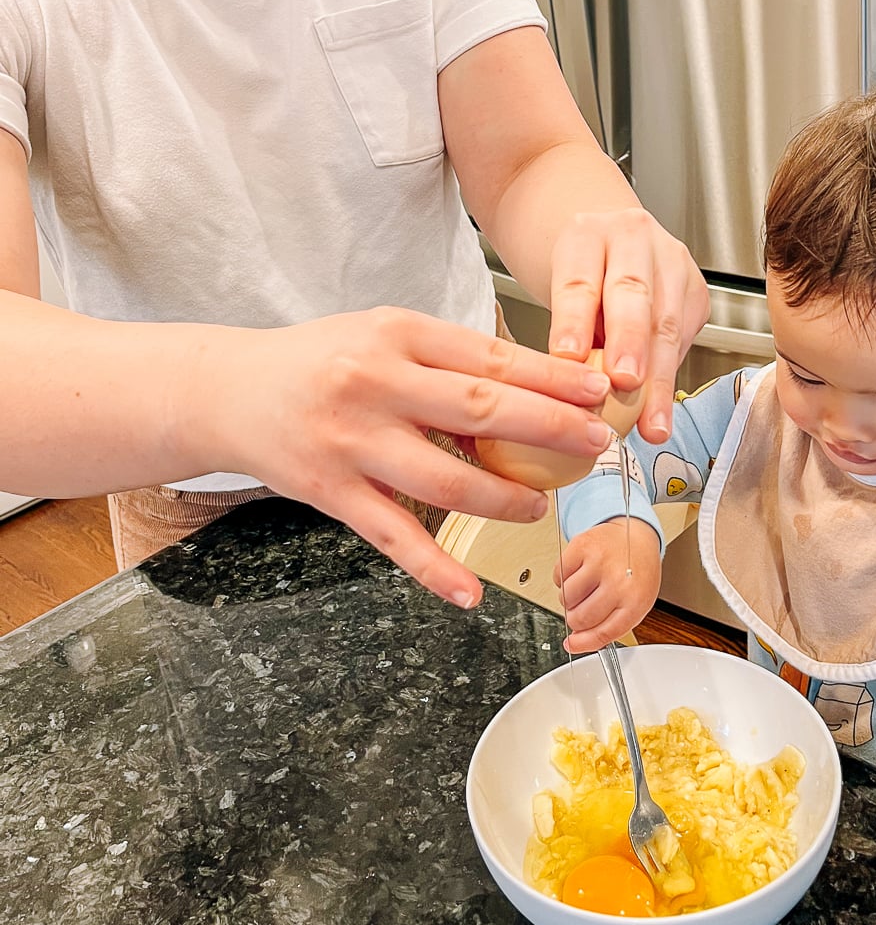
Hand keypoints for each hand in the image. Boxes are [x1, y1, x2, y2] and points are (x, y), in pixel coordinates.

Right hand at [184, 307, 615, 609]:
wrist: (228, 390)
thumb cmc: (320, 358)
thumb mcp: (383, 333)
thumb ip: (447, 359)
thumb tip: (534, 389)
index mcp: (396, 334)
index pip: (489, 357)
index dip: (551, 377)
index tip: (599, 390)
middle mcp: (373, 383)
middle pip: (478, 411)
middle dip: (549, 429)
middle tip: (595, 445)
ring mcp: (350, 441)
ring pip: (444, 480)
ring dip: (503, 499)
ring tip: (539, 507)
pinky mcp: (328, 491)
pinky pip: (392, 536)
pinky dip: (433, 568)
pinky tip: (469, 591)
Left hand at [546, 209, 707, 442]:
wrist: (606, 248)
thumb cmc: (578, 277)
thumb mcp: (556, 292)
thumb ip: (567, 332)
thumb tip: (572, 391)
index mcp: (585, 234)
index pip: (579, 281)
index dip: (574, 322)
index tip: (568, 358)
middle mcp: (632, 237)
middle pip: (633, 293)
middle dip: (630, 342)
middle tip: (624, 382)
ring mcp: (671, 258)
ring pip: (667, 321)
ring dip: (660, 376)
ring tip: (651, 422)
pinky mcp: (695, 287)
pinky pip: (685, 335)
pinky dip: (671, 373)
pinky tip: (661, 405)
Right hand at [553, 516, 661, 651]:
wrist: (636, 535)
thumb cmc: (636, 572)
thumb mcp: (634, 603)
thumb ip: (608, 626)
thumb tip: (575, 642)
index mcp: (635, 601)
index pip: (603, 633)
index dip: (583, 643)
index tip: (571, 645)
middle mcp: (618, 582)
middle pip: (580, 618)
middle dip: (576, 618)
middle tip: (584, 607)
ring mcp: (599, 562)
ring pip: (566, 598)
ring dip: (569, 598)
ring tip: (584, 587)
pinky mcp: (583, 546)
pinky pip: (558, 575)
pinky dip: (563, 577)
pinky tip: (579, 572)